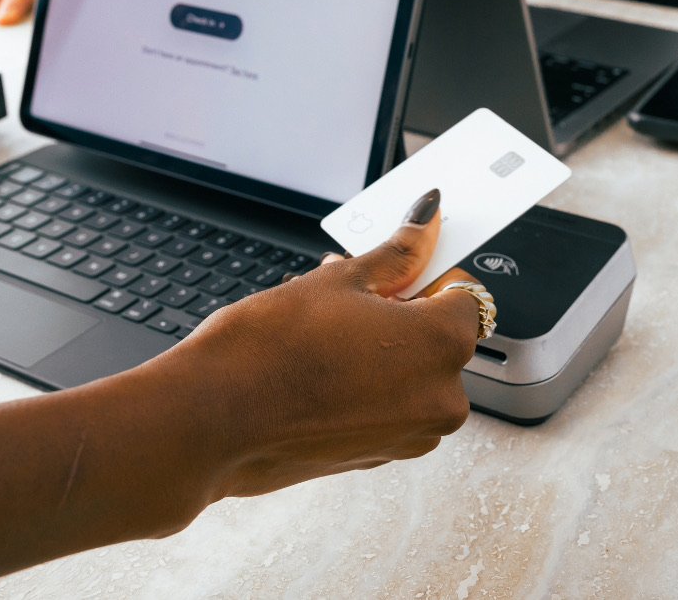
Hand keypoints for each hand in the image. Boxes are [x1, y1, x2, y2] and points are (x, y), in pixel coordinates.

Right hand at [164, 189, 481, 499]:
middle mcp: (441, 398)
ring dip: (380, 350)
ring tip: (323, 334)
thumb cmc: (270, 349)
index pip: (464, 296)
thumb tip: (427, 220)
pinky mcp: (378, 457)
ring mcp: (411, 435)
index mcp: (443, 345)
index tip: (393, 271)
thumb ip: (397, 253)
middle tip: (345, 298)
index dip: (426, 277)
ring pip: (411, 374)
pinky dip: (366, 387)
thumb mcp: (338, 281)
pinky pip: (388, 408)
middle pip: (438, 338)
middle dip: (399, 314)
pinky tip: (319, 369)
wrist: (213, 418)